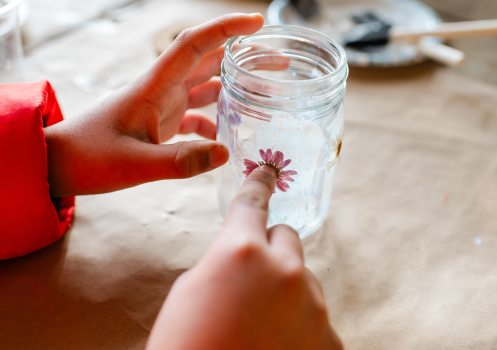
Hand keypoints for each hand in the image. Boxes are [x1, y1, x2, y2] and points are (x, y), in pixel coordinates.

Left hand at [45, 13, 263, 195]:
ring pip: (204, 88)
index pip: (194, 45)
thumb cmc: (88, 157)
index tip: (257, 23)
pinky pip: (195, 116)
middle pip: (208, 62)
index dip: (226, 29)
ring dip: (233, 88)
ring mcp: (161, 106)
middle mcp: (161, 90)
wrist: (58, 164)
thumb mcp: (135, 164)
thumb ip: (180, 161)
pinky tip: (228, 138)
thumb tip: (227, 154)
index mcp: (155, 87)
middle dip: (243, 57)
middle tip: (278, 63)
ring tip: (264, 96)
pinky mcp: (160, 124)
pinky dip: (214, 122)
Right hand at [146, 166, 342, 349]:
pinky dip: (299, 324)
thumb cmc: (186, 346)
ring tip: (259, 327)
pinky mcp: (329, 337)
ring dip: (285, 291)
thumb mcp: (191, 292)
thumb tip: (246, 256)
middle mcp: (285, 270)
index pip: (254, 202)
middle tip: (250, 281)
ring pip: (302, 279)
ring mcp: (312, 305)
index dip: (258, 184)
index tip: (268, 171)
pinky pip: (315, 315)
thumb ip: (225, 261)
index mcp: (241, 251)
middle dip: (270, 250)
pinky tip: (276, 346)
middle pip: (287, 238)